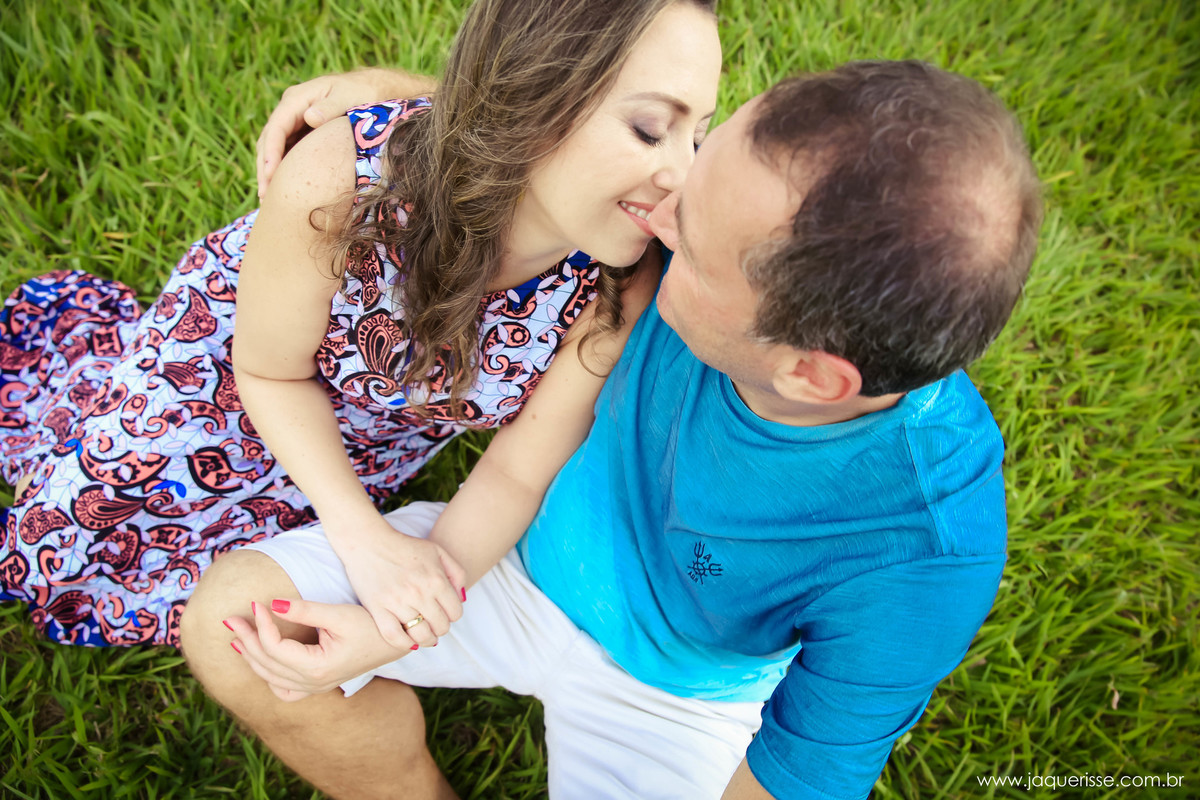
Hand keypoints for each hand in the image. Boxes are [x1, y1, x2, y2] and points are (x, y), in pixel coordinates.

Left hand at [226, 598, 405, 700]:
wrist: (397, 642)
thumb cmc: (372, 625)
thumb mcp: (339, 614)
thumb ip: (304, 610)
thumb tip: (271, 604)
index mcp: (317, 668)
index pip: (275, 647)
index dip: (261, 624)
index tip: (256, 602)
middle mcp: (313, 683)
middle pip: (267, 664)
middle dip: (246, 639)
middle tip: (231, 618)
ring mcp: (316, 687)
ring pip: (271, 678)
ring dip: (252, 658)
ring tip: (237, 639)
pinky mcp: (319, 684)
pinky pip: (285, 689)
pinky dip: (269, 677)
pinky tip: (262, 661)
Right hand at [255, 68, 435, 197]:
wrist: (375, 91)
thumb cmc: (364, 93)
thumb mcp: (350, 96)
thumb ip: (331, 107)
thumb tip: (310, 117)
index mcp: (298, 98)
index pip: (277, 127)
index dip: (271, 152)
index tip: (270, 175)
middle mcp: (292, 109)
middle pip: (270, 140)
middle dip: (265, 168)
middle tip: (265, 197)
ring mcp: (296, 121)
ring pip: (275, 148)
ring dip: (270, 173)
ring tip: (268, 200)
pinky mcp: (303, 133)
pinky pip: (288, 152)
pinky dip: (283, 170)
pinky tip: (283, 190)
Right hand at [333, 515, 466, 649]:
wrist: (368, 541)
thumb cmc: (405, 546)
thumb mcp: (437, 551)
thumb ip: (456, 572)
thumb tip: (461, 598)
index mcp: (436, 580)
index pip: (455, 613)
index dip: (452, 616)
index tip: (445, 614)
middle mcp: (419, 593)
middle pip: (440, 626)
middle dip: (440, 628)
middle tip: (434, 625)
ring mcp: (397, 602)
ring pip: (420, 635)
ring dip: (426, 640)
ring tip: (425, 637)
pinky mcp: (377, 609)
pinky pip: (394, 637)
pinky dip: (404, 644)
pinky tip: (408, 641)